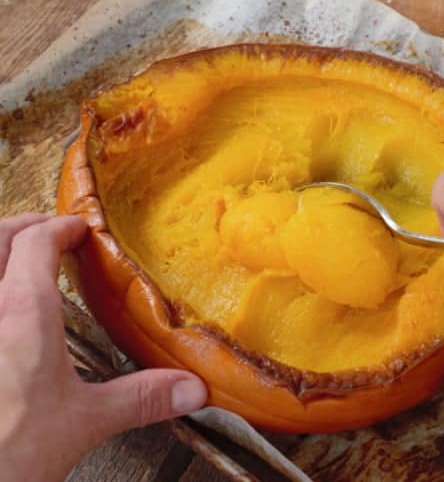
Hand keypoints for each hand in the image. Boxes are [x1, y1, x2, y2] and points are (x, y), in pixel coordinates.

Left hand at [0, 214, 206, 480]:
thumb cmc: (6, 452)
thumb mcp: (84, 422)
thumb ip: (141, 398)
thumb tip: (190, 388)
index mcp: (22, 312)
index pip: (38, 243)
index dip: (61, 229)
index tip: (79, 230)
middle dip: (22, 226)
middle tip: (46, 230)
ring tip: (15, 258)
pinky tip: (3, 311)